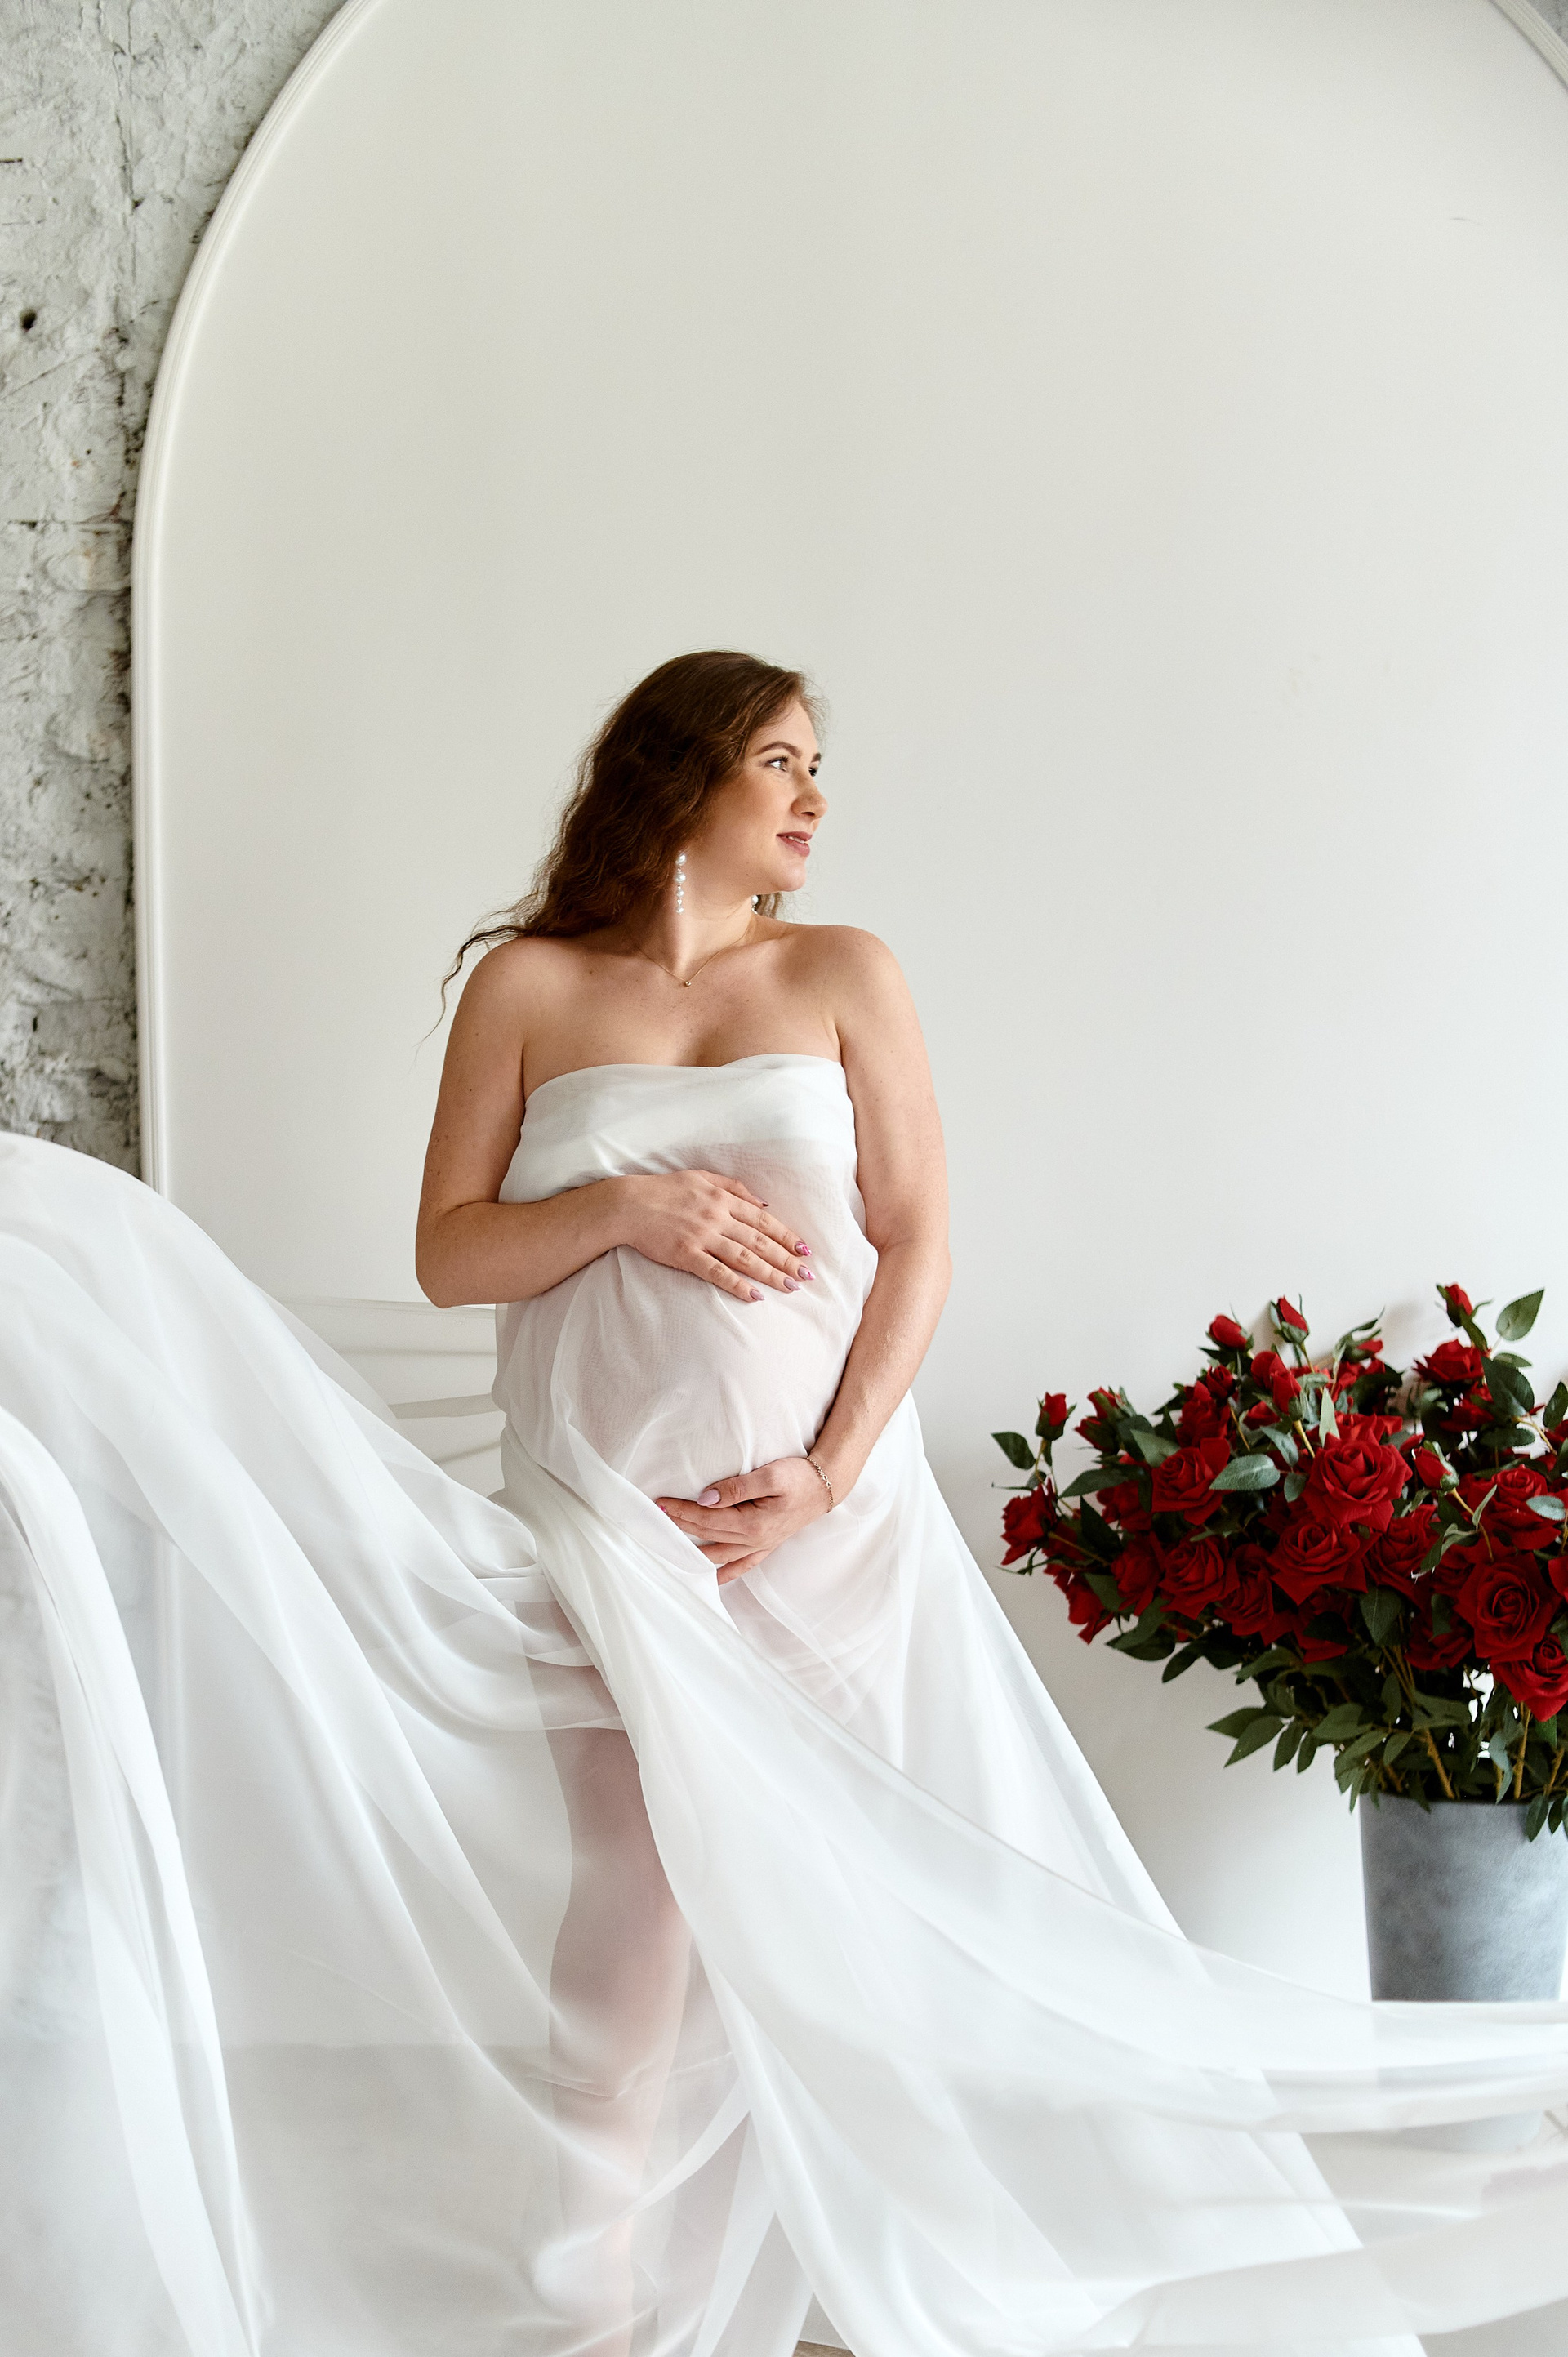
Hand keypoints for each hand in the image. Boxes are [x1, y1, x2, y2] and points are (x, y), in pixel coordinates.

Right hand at [618, 1170, 812, 1302]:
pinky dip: (738, 1285)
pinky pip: (717, 1273)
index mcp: (722, 1198)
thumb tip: (763, 1202)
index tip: (804, 1250)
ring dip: (771, 1274)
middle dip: (787, 1259)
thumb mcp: (701, 1177)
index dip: (786, 1235)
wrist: (628, 1205)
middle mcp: (717, 1217)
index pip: (763, 1220)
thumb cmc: (664, 1190)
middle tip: (807, 1275)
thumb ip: (733, 1187)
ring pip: (744, 1258)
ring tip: (791, 1287)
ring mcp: (702, 1237)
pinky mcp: (686, 1255)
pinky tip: (755, 1296)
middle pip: (760, 1241)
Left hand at [655, 1456, 830, 1581]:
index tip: (661, 1502)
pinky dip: (723, 1574)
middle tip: (656, 1515)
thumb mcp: (770, 1475)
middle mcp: (753, 1541)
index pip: (706, 1518)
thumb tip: (706, 1498)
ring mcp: (759, 1546)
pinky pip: (740, 1566)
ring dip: (692, 1549)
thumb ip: (737, 1487)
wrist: (825, 1488)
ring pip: (718, 1553)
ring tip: (670, 1543)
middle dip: (679, 1525)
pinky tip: (710, 1578)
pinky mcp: (765, 1546)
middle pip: (707, 1535)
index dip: (681, 1510)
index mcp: (752, 1524)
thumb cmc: (799, 1478)